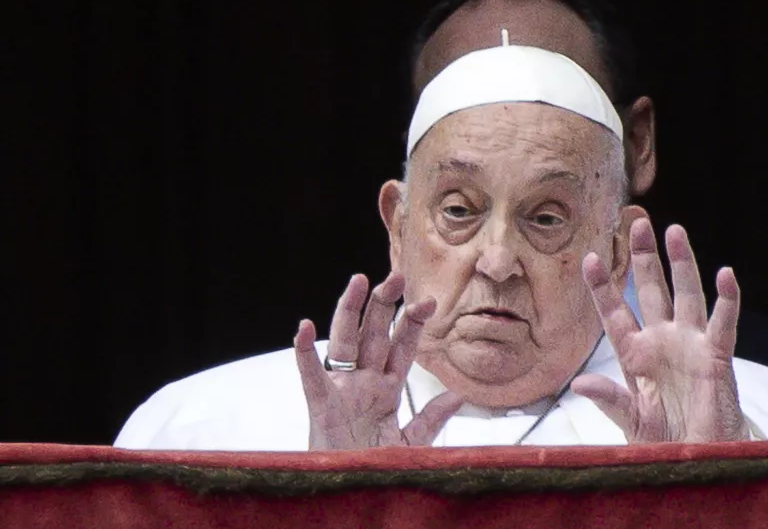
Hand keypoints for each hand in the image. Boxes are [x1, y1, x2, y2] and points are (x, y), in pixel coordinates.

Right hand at [294, 272, 462, 449]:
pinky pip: (311, 377)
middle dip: (385, 305)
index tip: (429, 301)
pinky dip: (305, 353)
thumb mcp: (411, 442)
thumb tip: (459, 395)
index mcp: (386, 389)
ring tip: (358, 281)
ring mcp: (341, 391)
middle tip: (397, 275)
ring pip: (345, 343)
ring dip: (350, 312)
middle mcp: (364, 383)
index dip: (413, 324)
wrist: (351, 493)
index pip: (402, 348)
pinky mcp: (321, 407)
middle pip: (374, 335)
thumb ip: (430, 417)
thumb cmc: (375, 466)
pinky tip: (305, 327)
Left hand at [572, 217, 747, 442]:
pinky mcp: (716, 357)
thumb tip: (578, 384)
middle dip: (644, 257)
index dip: (602, 286)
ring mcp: (689, 345)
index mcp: (633, 354)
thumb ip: (608, 399)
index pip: (614, 312)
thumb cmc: (662, 439)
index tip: (590, 258)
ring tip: (675, 231)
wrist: (698, 459)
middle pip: (650, 290)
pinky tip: (725, 274)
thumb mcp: (629, 420)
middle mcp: (661, 341)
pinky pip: (722, 323)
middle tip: (637, 222)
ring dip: (682, 263)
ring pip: (685, 295)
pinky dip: (727, 299)